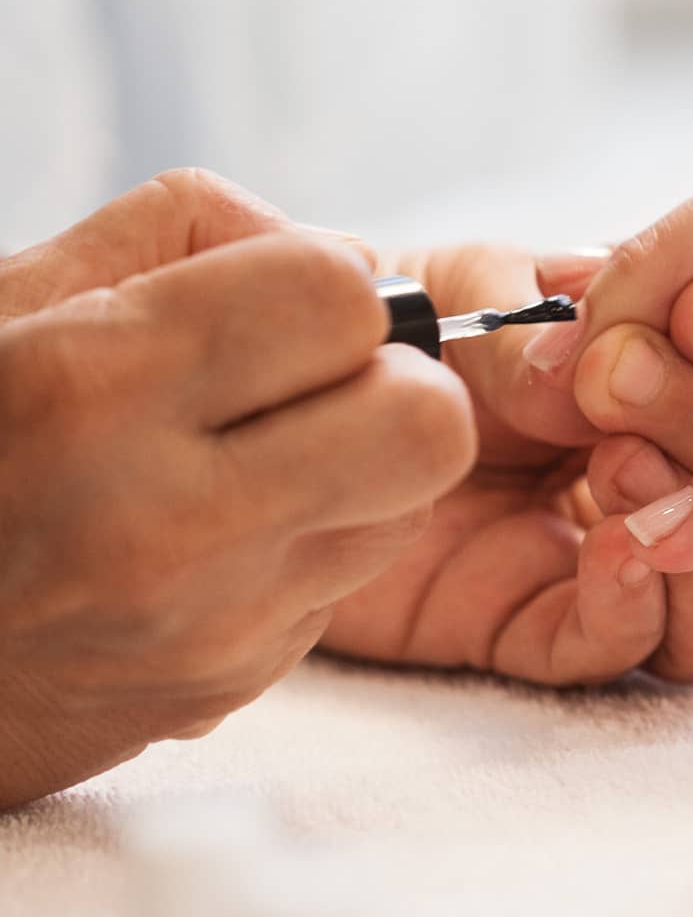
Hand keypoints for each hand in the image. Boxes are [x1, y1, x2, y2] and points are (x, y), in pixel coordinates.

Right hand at [0, 171, 474, 807]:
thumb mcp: (6, 302)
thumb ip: (176, 234)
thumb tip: (335, 249)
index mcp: (93, 388)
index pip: (341, 301)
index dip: (335, 287)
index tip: (291, 305)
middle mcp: (167, 518)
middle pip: (427, 425)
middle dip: (400, 384)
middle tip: (327, 385)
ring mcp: (212, 620)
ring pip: (411, 510)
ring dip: (368, 468)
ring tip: (267, 459)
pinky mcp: (233, 683)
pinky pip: (347, 585)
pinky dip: (312, 545)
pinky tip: (223, 537)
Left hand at [321, 246, 692, 682]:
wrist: (269, 422)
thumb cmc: (380, 338)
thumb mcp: (460, 295)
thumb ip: (534, 325)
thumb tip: (603, 363)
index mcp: (661, 378)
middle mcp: (656, 473)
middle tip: (622, 379)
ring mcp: (606, 558)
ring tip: (627, 468)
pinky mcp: (537, 631)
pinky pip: (621, 648)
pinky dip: (636, 605)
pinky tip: (613, 551)